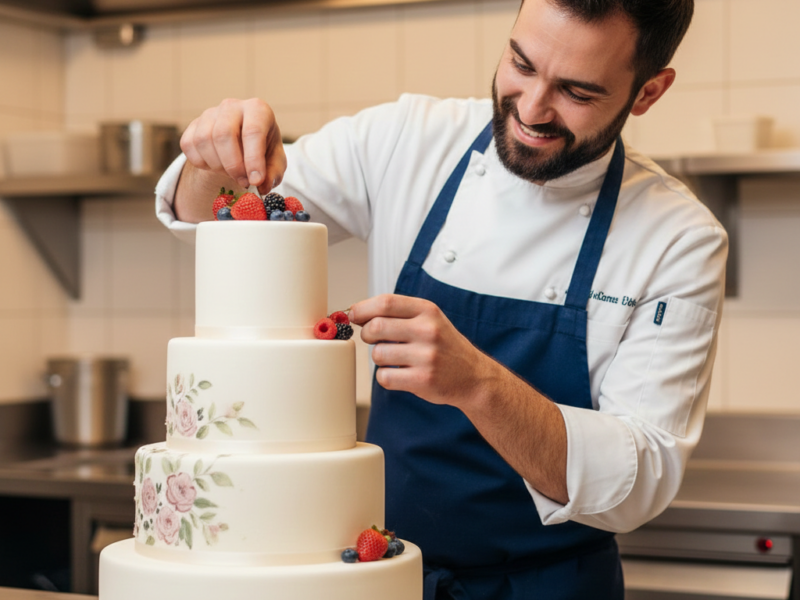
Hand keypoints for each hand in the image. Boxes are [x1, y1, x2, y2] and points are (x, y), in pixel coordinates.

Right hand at [180, 98, 286, 194]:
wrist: (243, 144)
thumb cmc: (264, 150)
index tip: (255, 181)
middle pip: (224, 134)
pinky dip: (201, 163)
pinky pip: (189, 146)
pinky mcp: (193, 125)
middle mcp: (232, 106)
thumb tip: (262, 186)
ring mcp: (209, 113)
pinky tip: (217, 166)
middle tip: (243, 182)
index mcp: (258, 110)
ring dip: (217, 166)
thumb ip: (272, 175)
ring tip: (231, 173)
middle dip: (233, 165)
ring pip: (204, 140)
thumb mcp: (275, 163)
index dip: (253, 160)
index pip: (253, 131)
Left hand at [351, 294, 568, 501]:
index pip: (385, 302)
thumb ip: (397, 313)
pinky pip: (384, 377)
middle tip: (373, 339)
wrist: (474, 376)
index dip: (363, 309)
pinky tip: (400, 374)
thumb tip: (355, 313)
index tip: (353, 315)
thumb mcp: (429, 320)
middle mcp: (428, 330)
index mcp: (428, 311)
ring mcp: (426, 356)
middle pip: (376, 327)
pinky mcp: (423, 380)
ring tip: (396, 359)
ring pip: (377, 354)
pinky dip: (386, 377)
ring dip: (379, 358)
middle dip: (367, 334)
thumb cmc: (444, 346)